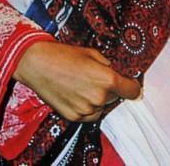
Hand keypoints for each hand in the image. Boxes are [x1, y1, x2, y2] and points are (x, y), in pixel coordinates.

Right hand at [13, 41, 141, 121]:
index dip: (132, 87)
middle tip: (95, 79)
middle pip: (115, 98)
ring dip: (97, 100)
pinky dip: (86, 107)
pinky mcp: (74, 117)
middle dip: (110, 90)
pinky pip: (88, 115)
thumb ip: (107, 65)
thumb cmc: (63, 55)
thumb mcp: (91, 53)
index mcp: (107, 80)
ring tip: (81, 85)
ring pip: (101, 107)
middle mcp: (99, 98)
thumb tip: (114, 72)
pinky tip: (75, 94)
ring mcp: (86, 110)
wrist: (36, 64)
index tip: (129, 84)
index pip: (132, 91)